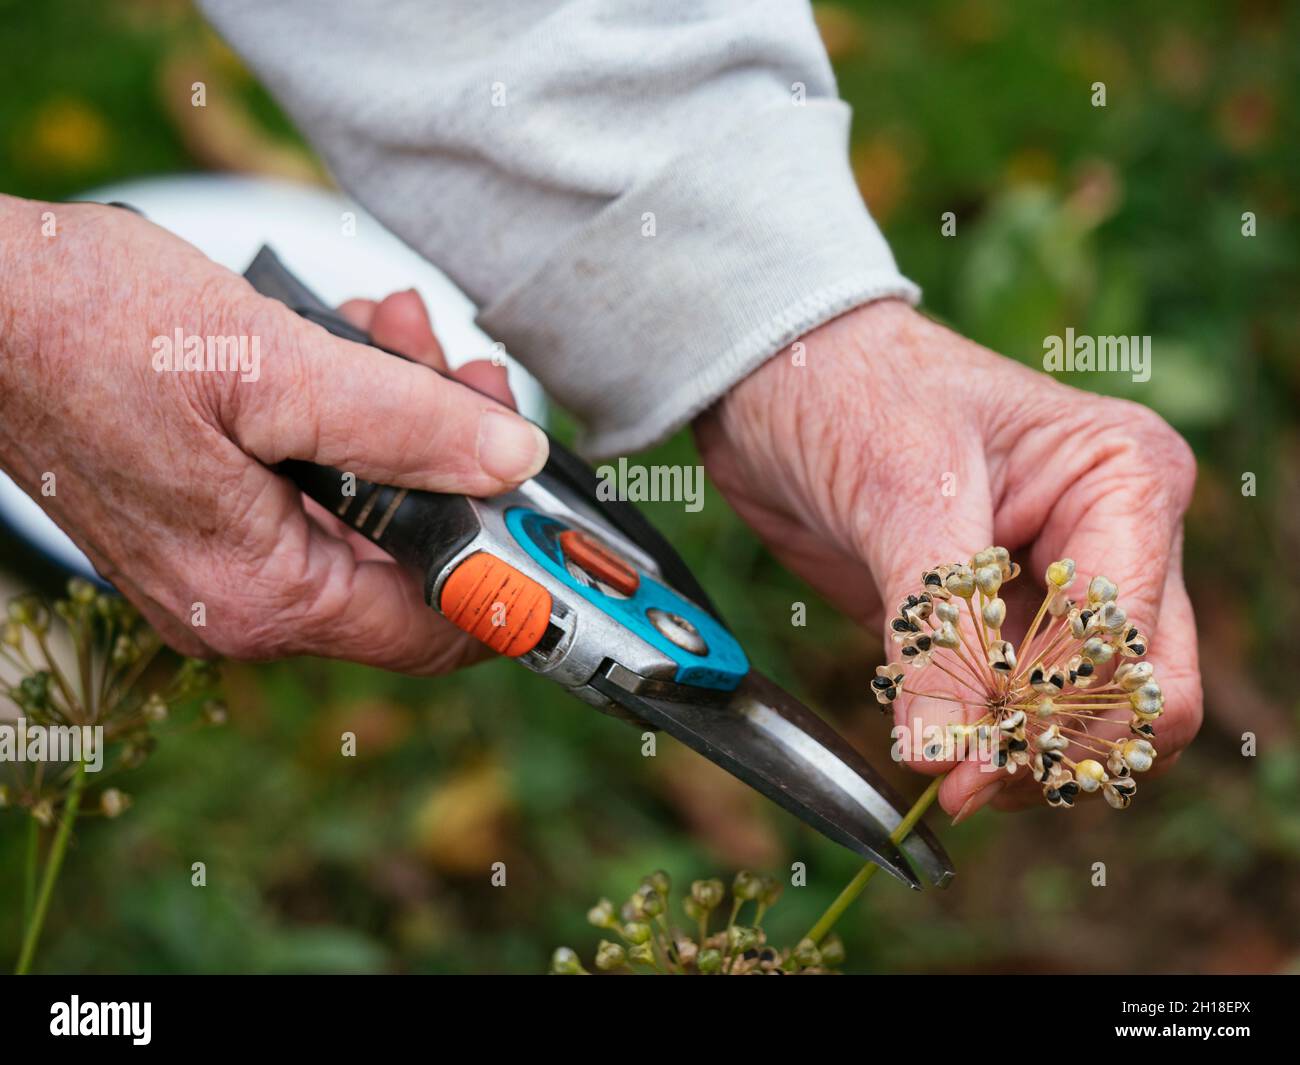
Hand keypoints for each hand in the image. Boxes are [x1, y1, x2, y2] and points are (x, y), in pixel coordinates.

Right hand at [0, 196, 547, 672]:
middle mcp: (250, 602)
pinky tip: (356, 347)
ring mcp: (228, 567)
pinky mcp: (213, 523)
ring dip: (407, 422)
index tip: (557, 510)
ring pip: (371, 514)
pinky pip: (319, 490)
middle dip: (458, 460)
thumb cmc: (84, 329)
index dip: (513, 568)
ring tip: (403, 333)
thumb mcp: (271, 368)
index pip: (440, 626)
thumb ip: (405, 424)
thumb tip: (512, 463)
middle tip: (470, 373)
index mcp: (268, 594)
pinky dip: (352, 423)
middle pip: (412, 560)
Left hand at [695, 298, 1200, 816]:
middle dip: (1056, 748)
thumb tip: (948, 755)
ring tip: (948, 773)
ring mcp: (1059, 585)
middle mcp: (1117, 538)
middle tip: (965, 784)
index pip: (1126, 639)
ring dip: (1026, 758)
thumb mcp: (905, 495)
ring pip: (1091, 716)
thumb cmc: (850, 391)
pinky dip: (990, 744)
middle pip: (1140, 694)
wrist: (774, 379)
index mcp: (1126, 482)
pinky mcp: (999, 620)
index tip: (970, 762)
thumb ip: (938, 629)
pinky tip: (935, 745)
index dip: (1052, 712)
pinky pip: (1023, 712)